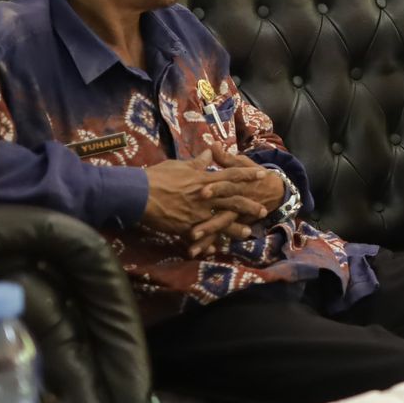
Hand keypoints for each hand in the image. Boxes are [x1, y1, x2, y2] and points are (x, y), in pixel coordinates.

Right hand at [140, 160, 267, 238]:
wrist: (139, 194)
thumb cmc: (158, 176)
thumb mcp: (179, 165)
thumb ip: (197, 162)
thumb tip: (209, 152)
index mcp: (204, 180)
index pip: (231, 175)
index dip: (248, 174)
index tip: (263, 174)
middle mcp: (205, 197)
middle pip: (232, 201)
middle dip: (249, 206)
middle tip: (263, 210)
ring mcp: (197, 213)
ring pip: (221, 222)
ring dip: (235, 229)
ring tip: (248, 234)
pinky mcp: (186, 227)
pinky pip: (201, 237)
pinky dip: (208, 244)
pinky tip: (215, 250)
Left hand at [182, 145, 290, 255]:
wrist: (276, 191)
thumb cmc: (254, 175)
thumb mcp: (243, 163)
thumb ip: (227, 158)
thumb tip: (213, 144)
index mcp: (238, 185)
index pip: (226, 186)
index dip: (216, 189)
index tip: (202, 192)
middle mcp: (237, 203)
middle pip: (222, 215)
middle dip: (208, 224)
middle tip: (192, 233)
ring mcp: (237, 217)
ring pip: (221, 230)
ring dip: (207, 239)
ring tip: (192, 249)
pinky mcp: (237, 226)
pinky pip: (223, 237)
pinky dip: (211, 245)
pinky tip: (198, 253)